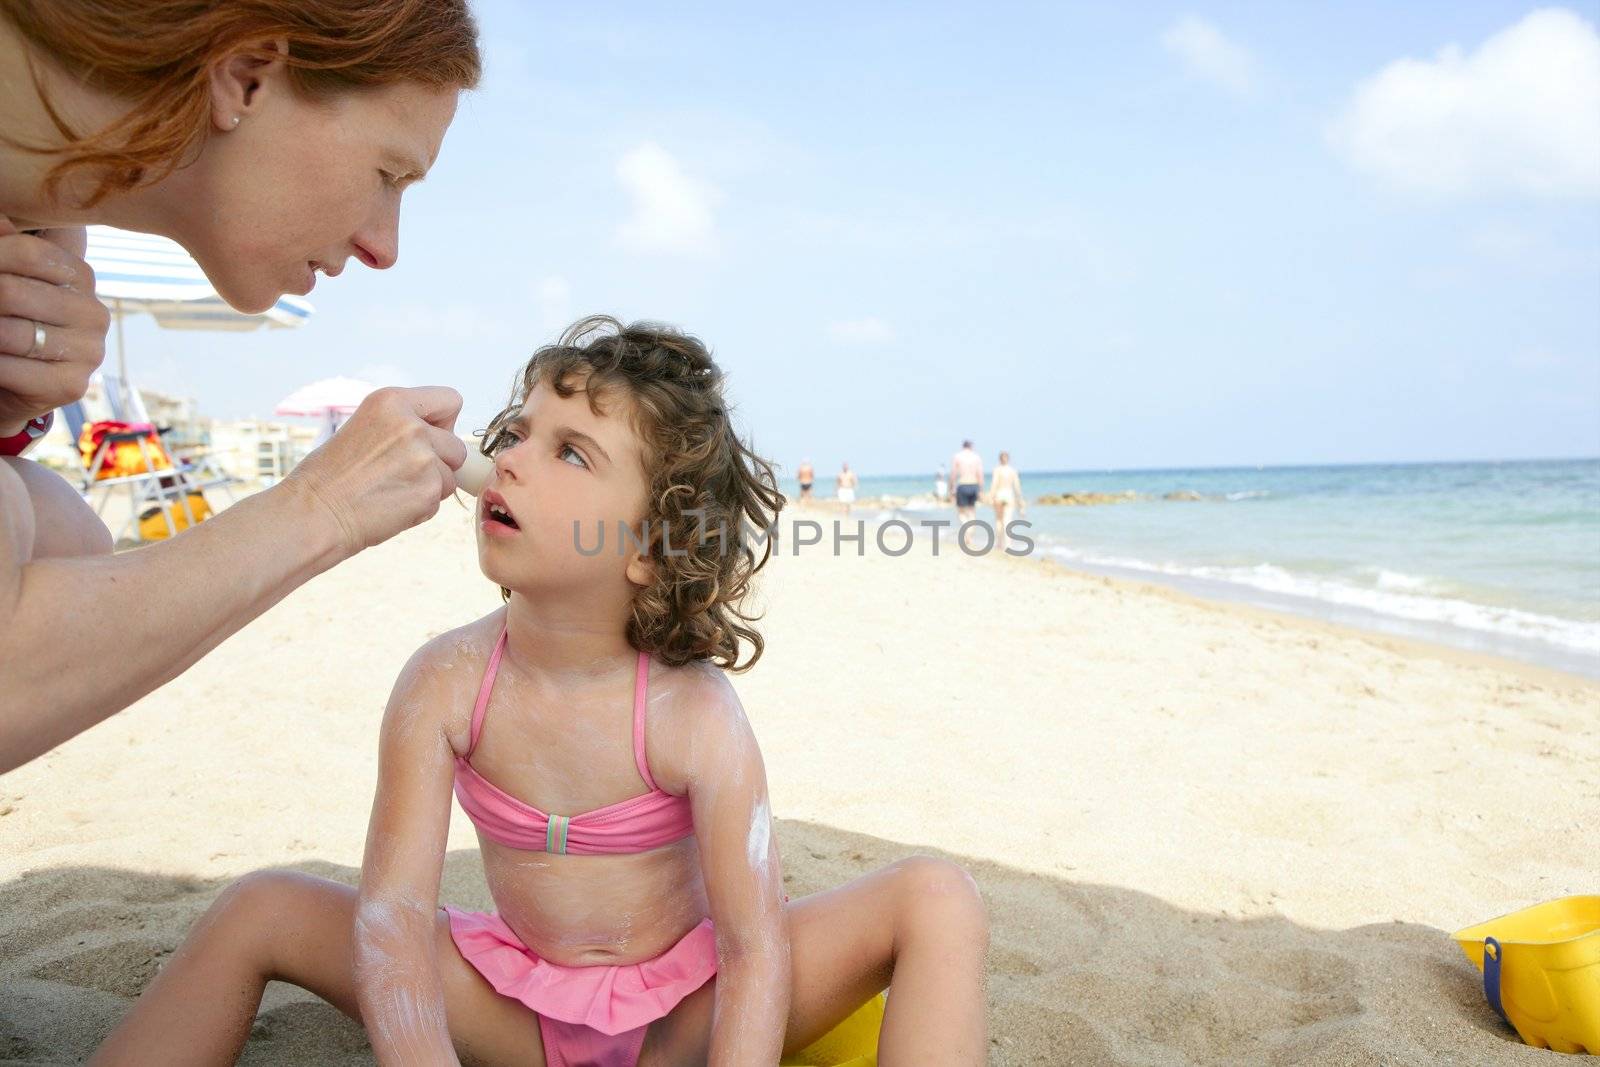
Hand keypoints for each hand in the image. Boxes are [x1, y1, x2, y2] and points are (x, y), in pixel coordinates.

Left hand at [0, 217, 107, 435]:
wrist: (9, 380)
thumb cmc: (4, 319)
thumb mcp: (5, 276)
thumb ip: (4, 247)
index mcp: (81, 277)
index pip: (29, 254)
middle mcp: (94, 314)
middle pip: (13, 293)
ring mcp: (89, 352)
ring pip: (10, 333)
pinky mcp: (72, 385)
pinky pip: (12, 369)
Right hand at [284, 386, 465, 554]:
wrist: (314, 513)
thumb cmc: (331, 475)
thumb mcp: (366, 427)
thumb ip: (404, 425)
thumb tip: (440, 436)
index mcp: (392, 401)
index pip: (450, 400)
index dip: (443, 423)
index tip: (428, 437)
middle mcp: (411, 425)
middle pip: (456, 444)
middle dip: (440, 461)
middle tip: (403, 473)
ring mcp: (423, 458)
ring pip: (451, 475)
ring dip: (430, 486)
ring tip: (391, 490)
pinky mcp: (428, 489)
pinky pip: (440, 498)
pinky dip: (422, 506)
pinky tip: (391, 505)